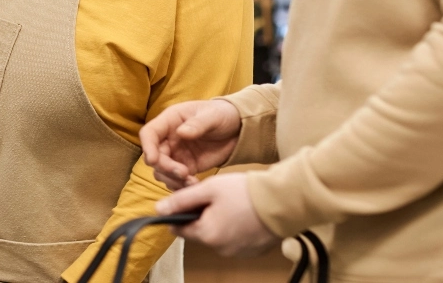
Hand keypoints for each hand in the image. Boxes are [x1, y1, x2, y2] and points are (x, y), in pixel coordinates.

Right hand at [140, 99, 241, 189]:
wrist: (237, 129)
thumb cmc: (222, 115)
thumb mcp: (213, 116)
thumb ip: (198, 124)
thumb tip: (181, 133)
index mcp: (170, 121)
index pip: (149, 133)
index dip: (147, 147)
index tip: (154, 161)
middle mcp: (168, 139)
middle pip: (154, 156)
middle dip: (165, 168)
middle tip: (184, 174)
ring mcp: (176, 155)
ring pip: (162, 172)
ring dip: (172, 179)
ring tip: (192, 182)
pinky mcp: (186, 168)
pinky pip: (176, 180)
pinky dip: (181, 186)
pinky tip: (195, 186)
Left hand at [156, 173, 278, 257]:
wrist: (283, 201)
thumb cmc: (245, 192)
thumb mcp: (208, 189)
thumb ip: (181, 200)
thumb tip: (158, 209)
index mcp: (206, 235)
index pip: (179, 229)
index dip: (179, 214)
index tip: (187, 201)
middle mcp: (220, 249)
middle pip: (199, 232)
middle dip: (201, 216)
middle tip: (215, 198)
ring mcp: (237, 253)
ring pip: (217, 236)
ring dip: (218, 223)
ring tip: (231, 204)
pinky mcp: (252, 252)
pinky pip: (234, 241)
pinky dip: (235, 229)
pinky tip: (243, 214)